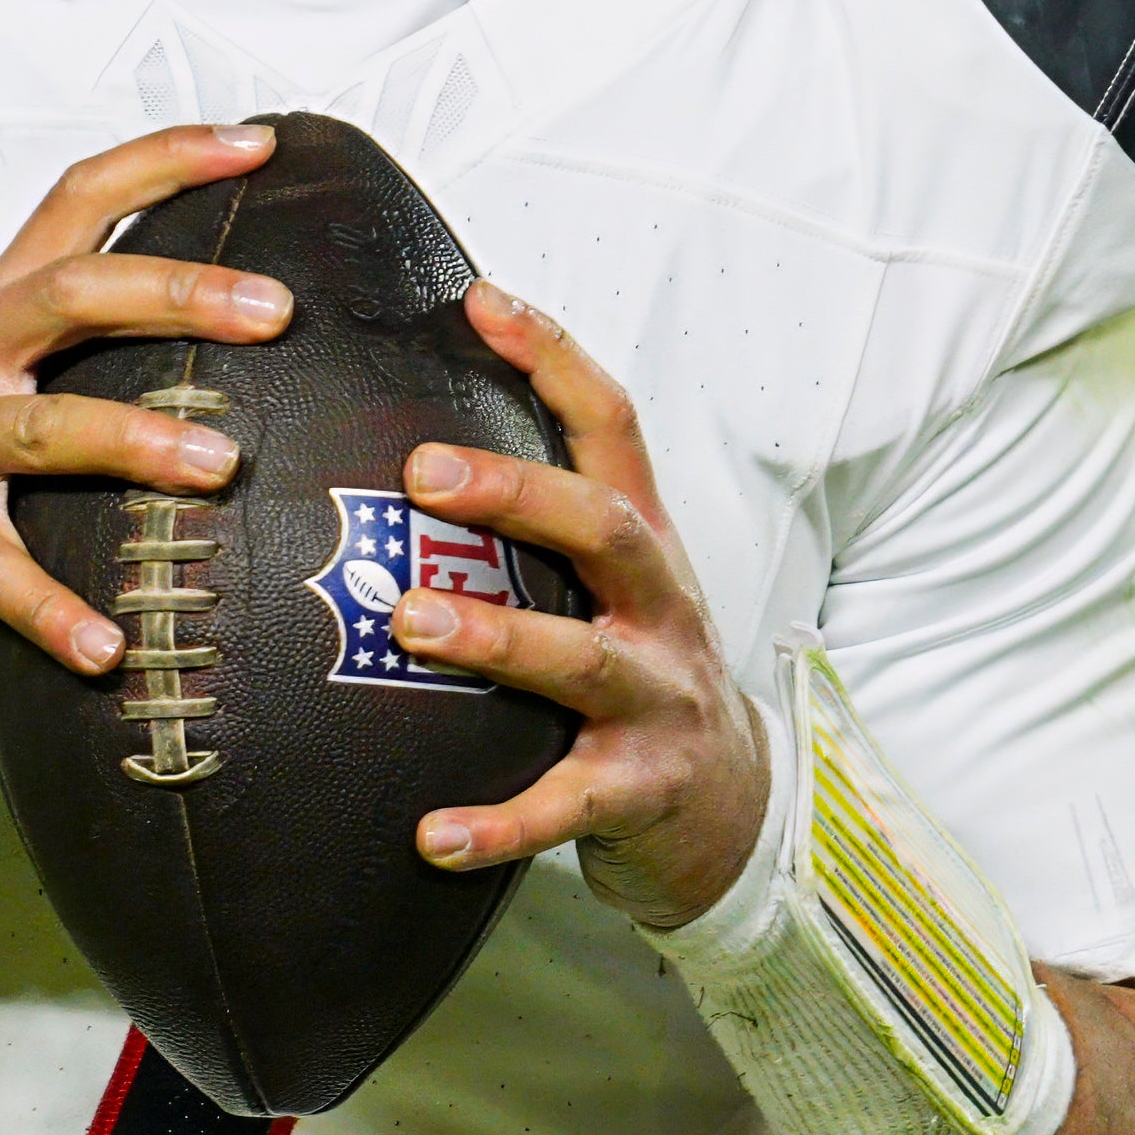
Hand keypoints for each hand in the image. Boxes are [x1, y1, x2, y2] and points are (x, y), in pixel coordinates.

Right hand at [0, 125, 295, 703]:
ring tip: (219, 465)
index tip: (254, 144)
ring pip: (44, 426)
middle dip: (178, 292)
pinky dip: (53, 609)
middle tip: (273, 309)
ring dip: (137, 440)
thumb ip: (78, 355)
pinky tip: (108, 644)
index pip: (77, 201)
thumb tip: (224, 341)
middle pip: (70, 293)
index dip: (164, 160)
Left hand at [390, 285, 766, 930]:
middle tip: (421, 471)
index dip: (553, 358)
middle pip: (604, 529)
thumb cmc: (638, 671)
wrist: (735, 811)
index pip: (611, 425)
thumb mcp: (608, 583)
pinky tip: (429, 835)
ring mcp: (657, 699)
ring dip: (496, 637)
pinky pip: (566, 806)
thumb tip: (399, 444)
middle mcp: (659, 608)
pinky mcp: (640, 791)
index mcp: (644, 542)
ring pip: (582, 660)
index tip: (479, 299)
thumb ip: (533, 524)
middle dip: (517, 493)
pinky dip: (498, 822)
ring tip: (413, 624)